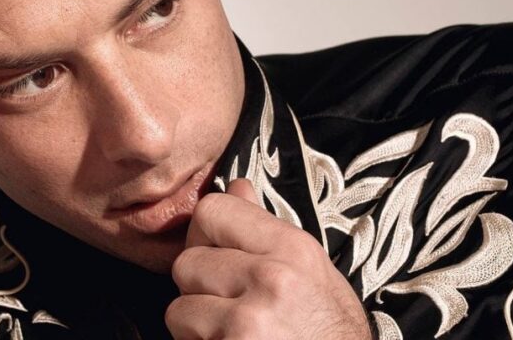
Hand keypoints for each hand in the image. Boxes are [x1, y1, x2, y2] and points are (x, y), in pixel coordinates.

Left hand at [166, 179, 370, 339]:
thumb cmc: (333, 337)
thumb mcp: (315, 275)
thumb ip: (268, 231)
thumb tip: (236, 188)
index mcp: (293, 249)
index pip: (212, 210)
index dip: (205, 235)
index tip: (216, 254)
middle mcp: (271, 279)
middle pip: (187, 262)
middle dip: (199, 288)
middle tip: (229, 308)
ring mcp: (247, 321)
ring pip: (179, 309)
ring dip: (198, 326)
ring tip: (233, 335)